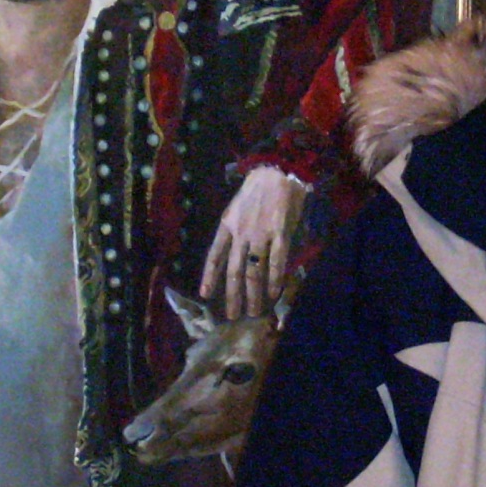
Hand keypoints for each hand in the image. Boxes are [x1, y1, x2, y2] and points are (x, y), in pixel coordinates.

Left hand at [199, 166, 307, 318]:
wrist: (278, 171)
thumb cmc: (257, 189)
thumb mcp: (236, 207)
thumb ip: (234, 231)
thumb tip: (233, 257)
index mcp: (227, 225)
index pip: (214, 256)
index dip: (209, 276)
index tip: (205, 295)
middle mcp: (241, 233)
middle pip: (234, 271)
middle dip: (232, 296)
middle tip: (234, 315)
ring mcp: (260, 235)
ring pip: (254, 272)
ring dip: (253, 295)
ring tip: (254, 311)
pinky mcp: (280, 235)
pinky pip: (276, 263)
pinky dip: (275, 280)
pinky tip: (275, 293)